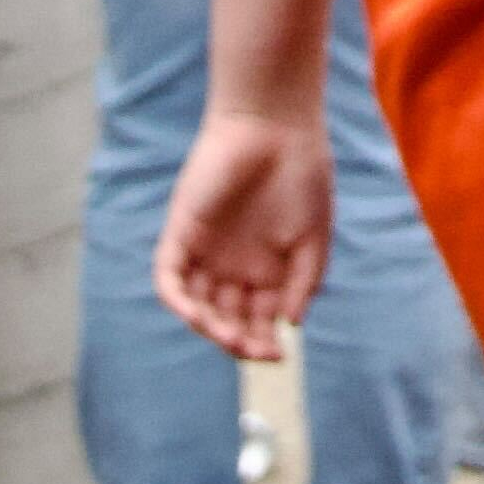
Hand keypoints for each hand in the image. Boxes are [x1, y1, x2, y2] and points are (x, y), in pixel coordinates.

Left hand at [153, 116, 335, 362]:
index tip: (278, 355)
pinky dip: (177, 300)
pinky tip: (196, 316)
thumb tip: (289, 324)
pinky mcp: (182, 233)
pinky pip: (169, 277)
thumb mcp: (314, 238)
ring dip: (210, 328)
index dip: (263, 342)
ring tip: (230, 337)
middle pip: (227, 318)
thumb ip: (302, 283)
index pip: (256, 320)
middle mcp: (232, 265)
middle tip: (254, 350)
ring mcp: (205, 251)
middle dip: (239, 340)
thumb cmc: (303, 177)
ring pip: (197, 305)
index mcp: (265, 270)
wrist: (277, 127)